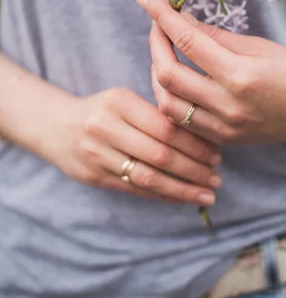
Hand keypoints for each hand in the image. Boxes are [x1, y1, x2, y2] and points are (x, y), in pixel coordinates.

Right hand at [53, 87, 220, 205]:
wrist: (56, 126)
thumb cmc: (102, 110)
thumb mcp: (124, 100)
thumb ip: (155, 114)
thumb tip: (203, 134)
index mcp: (119, 102)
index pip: (165, 126)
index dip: (194, 143)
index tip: (217, 154)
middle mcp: (106, 127)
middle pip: (159, 154)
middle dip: (193, 169)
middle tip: (217, 177)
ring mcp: (97, 154)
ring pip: (148, 177)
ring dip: (182, 188)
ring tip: (207, 194)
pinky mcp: (94, 176)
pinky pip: (135, 189)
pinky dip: (163, 195)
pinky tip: (183, 197)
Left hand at [137, 0, 285, 145]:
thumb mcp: (259, 46)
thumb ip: (216, 36)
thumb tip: (181, 21)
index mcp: (241, 75)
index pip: (187, 41)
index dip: (162, 17)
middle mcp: (228, 105)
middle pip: (168, 75)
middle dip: (155, 45)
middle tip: (157, 25)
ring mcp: (223, 128)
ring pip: (167, 104)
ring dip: (158, 75)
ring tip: (165, 53)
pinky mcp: (223, 140)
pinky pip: (182, 122)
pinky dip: (172, 98)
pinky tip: (177, 81)